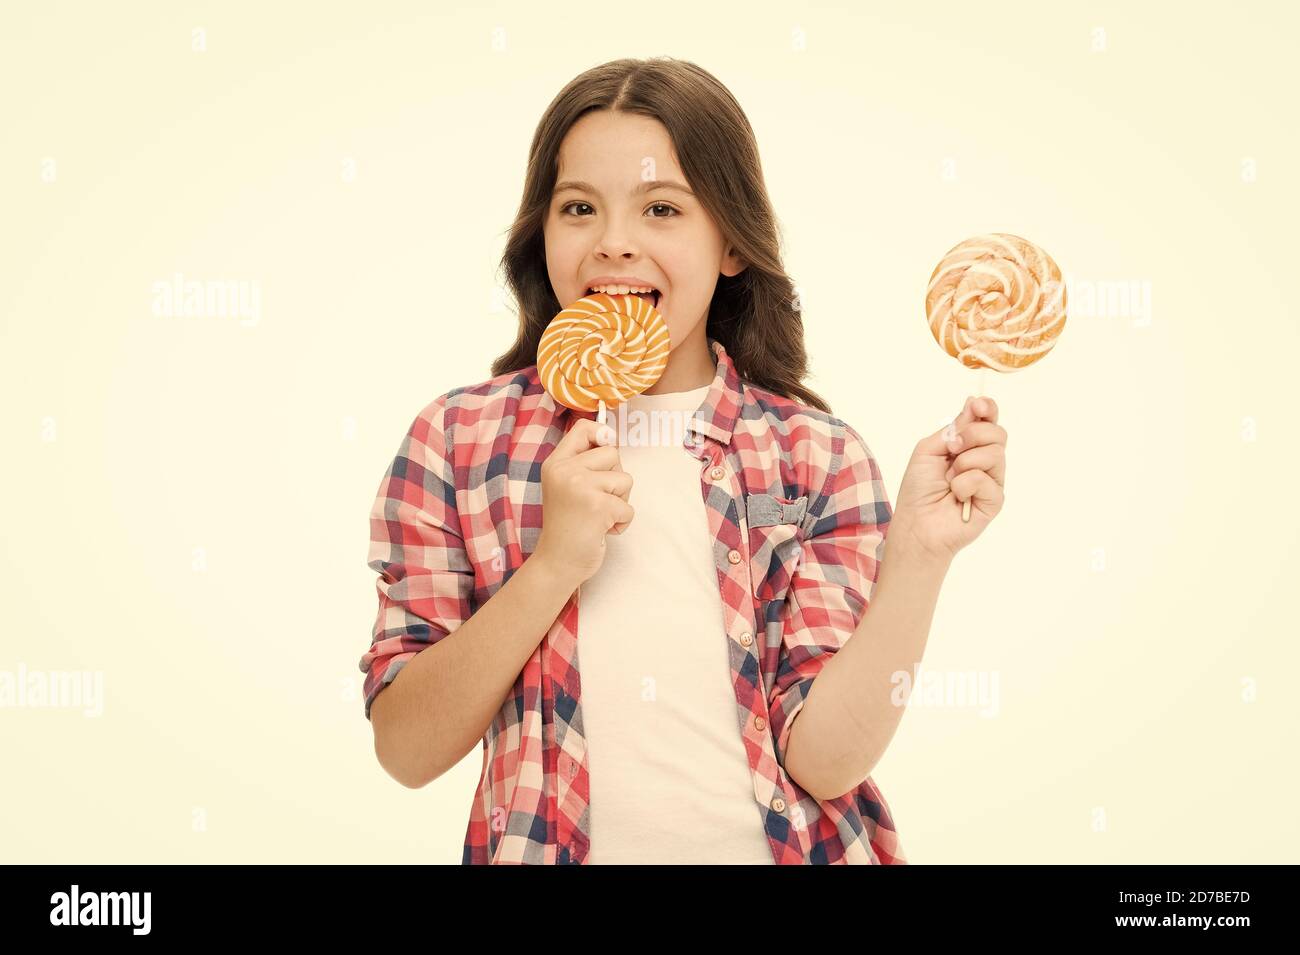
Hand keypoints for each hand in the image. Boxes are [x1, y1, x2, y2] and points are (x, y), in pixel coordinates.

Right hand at [533, 418, 634, 585]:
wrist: (557, 562)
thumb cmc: (567, 525)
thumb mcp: (565, 485)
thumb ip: (583, 461)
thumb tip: (611, 434)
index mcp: (555, 463)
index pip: (583, 428)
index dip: (602, 434)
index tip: (605, 453)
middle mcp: (565, 471)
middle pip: (613, 453)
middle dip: (615, 478)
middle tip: (597, 500)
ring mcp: (580, 487)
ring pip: (625, 479)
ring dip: (620, 501)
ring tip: (600, 516)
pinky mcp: (597, 506)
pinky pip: (628, 507)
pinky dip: (622, 522)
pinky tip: (602, 530)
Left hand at [891, 396, 1006, 562]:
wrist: (916, 522)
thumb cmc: (919, 488)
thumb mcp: (928, 449)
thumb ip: (952, 429)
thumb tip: (972, 404)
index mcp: (969, 446)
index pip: (988, 421)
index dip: (987, 409)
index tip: (977, 405)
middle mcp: (984, 461)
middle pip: (998, 433)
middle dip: (973, 434)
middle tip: (952, 449)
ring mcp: (992, 480)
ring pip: (995, 454)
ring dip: (965, 462)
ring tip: (950, 479)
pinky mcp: (995, 500)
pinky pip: (987, 480)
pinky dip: (965, 484)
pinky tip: (957, 495)